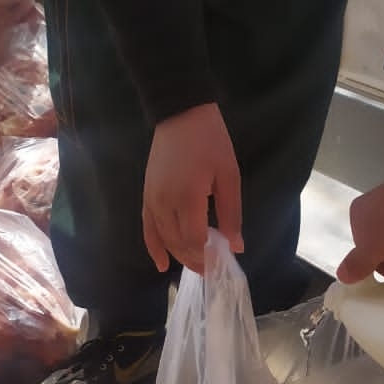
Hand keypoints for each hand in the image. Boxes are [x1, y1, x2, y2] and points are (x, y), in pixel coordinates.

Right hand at [142, 102, 242, 273]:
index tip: (222, 263)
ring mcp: (152, 200)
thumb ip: (231, 213)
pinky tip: (161, 265)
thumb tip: (236, 245)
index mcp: (188, 197)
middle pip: (178, 243)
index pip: (195, 239)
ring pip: (164, 239)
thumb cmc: (210, 141)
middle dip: (196, 260)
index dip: (208, 256)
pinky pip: (147, 228)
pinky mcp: (146, 195)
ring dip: (179, 256)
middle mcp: (165, 203)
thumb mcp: (228, 175)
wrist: (180, 114)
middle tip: (213, 269)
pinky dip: (154, 248)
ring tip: (197, 267)